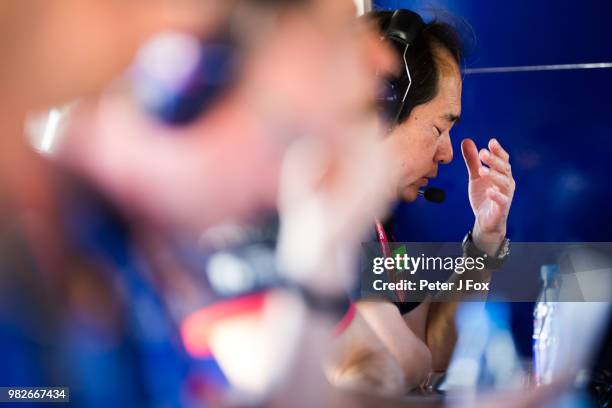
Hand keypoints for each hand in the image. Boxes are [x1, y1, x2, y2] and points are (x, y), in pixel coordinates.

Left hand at [461, 138, 514, 254]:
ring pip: (504, 183)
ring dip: (494, 175)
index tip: (491, 141)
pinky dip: (496, 195)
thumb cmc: (483, 196)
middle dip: (494, 160)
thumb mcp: (475, 176)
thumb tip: (467, 141)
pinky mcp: (502, 208)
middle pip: (504, 169)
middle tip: (483, 153)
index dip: (498, 151)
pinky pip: (502, 201)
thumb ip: (472, 160)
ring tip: (482, 170)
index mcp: (501, 174)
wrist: (485, 220)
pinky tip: (489, 191)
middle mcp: (507, 183)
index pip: (503, 159)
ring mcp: (506, 195)